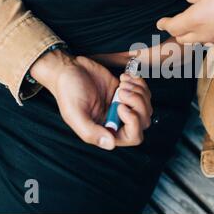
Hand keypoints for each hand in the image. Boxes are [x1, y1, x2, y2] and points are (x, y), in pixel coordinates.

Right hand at [30, 50, 152, 149]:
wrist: (69, 68)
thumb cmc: (67, 91)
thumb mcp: (74, 114)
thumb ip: (91, 132)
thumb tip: (110, 144)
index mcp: (105, 130)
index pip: (133, 137)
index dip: (133, 122)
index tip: (121, 106)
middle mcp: (116, 120)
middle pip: (144, 121)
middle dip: (138, 103)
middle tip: (122, 91)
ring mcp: (123, 105)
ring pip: (146, 106)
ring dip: (138, 91)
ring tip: (122, 84)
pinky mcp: (126, 91)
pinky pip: (144, 92)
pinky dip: (138, 82)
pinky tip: (124, 77)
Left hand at [157, 0, 213, 44]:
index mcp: (196, 19)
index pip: (173, 27)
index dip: (164, 24)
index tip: (160, 23)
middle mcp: (207, 34)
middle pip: (185, 39)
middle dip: (178, 32)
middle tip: (177, 25)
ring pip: (203, 43)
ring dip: (197, 37)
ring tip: (199, 27)